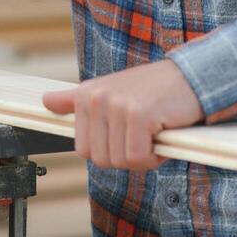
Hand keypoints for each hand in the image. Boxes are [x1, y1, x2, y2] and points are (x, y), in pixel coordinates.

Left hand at [41, 59, 203, 171]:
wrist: (191, 76)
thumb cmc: (152, 89)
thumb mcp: (110, 90)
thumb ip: (76, 99)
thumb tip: (46, 101)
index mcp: (85, 94)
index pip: (84, 149)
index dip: (109, 151)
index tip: (127, 136)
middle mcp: (96, 98)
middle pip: (101, 159)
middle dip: (126, 156)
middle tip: (145, 135)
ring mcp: (115, 105)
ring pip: (120, 160)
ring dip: (144, 156)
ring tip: (155, 131)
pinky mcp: (137, 115)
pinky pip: (139, 157)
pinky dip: (155, 156)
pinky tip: (163, 134)